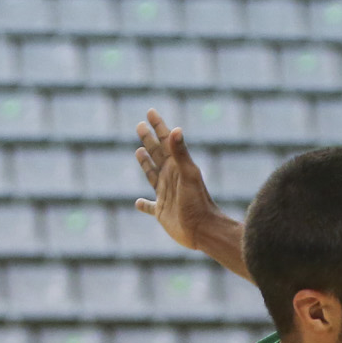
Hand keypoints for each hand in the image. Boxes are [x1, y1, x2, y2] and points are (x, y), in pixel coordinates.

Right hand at [134, 109, 225, 254]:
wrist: (203, 230)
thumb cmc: (198, 202)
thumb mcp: (188, 175)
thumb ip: (181, 153)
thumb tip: (176, 129)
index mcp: (176, 167)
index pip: (165, 141)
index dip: (158, 126)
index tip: (150, 112)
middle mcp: (170, 178)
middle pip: (156, 154)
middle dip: (148, 139)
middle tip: (139, 125)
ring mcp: (165, 194)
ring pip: (151, 174)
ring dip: (145, 163)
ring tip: (139, 151)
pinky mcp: (161, 212)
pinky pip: (149, 206)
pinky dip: (143, 205)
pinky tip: (138, 203)